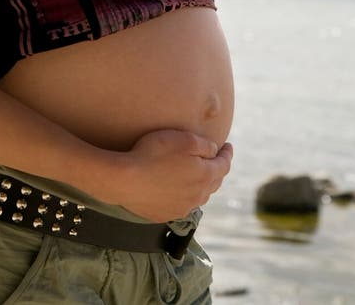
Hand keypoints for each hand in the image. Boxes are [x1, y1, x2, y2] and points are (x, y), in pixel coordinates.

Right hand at [114, 129, 232, 222]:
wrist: (125, 180)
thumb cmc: (154, 153)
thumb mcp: (184, 139)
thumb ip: (204, 145)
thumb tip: (214, 151)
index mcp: (205, 176)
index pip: (224, 165)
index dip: (227, 154)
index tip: (228, 146)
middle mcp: (197, 196)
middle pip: (214, 182)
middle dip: (217, 169)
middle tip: (216, 159)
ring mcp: (182, 208)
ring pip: (200, 196)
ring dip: (203, 184)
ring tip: (199, 174)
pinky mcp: (166, 214)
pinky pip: (182, 204)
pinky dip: (186, 195)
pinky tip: (178, 189)